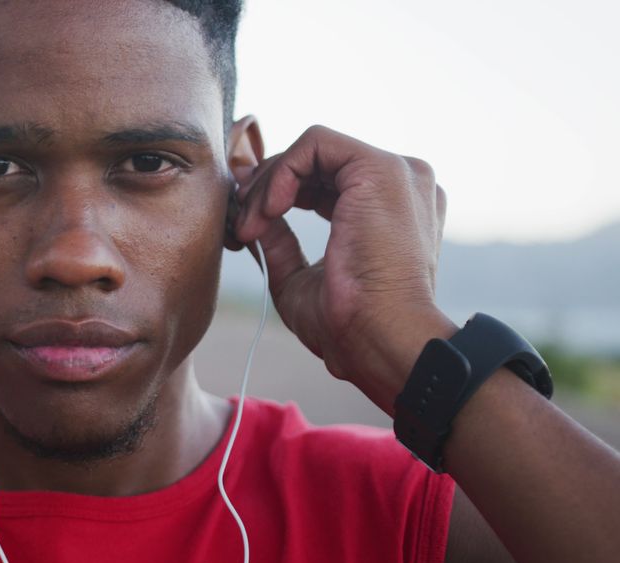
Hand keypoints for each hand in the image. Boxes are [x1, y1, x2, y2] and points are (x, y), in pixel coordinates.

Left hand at [233, 125, 453, 410]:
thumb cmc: (348, 326)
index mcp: (390, 211)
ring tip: (251, 225)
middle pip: (318, 163)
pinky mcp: (380, 169)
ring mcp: (397, 173)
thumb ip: (282, 245)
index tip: (248, 222)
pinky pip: (315, 144)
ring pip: (312, 151)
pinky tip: (270, 210)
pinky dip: (283, 171)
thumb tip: (258, 220)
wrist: (379, 339)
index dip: (280, 193)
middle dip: (266, 186)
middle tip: (240, 221)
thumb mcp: (299, 280)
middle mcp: (401, 186)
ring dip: (269, 183)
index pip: (326, 182)